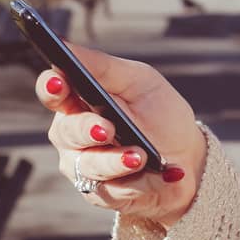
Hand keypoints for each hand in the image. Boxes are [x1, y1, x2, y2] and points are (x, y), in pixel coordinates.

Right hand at [36, 42, 206, 226]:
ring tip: (140, 155)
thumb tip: (65, 45)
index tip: (60, 81)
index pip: (53, 90)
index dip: (52, 87)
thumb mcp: (140, 82)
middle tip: (107, 128)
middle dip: (86, 129)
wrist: (188, 158)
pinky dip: (137, 181)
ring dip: (115, 161)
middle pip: (65, 131)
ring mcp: (84, 166)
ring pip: (87, 165)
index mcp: (80, 100)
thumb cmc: (160, 114)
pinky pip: (110, 190)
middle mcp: (74, 134)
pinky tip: (156, 173)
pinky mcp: (101, 194)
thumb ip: (103, 67)